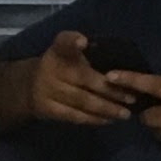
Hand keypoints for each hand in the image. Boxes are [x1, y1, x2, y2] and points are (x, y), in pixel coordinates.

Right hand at [25, 32, 140, 128]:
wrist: (29, 86)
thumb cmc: (61, 67)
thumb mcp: (69, 54)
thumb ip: (89, 54)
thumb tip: (123, 65)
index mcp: (58, 50)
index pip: (64, 42)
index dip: (72, 41)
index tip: (83, 41)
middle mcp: (50, 67)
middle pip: (84, 79)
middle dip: (111, 90)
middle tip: (132, 98)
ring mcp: (47, 90)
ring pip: (82, 100)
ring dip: (106, 108)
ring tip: (125, 113)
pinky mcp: (47, 109)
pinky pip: (74, 116)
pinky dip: (93, 119)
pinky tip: (108, 120)